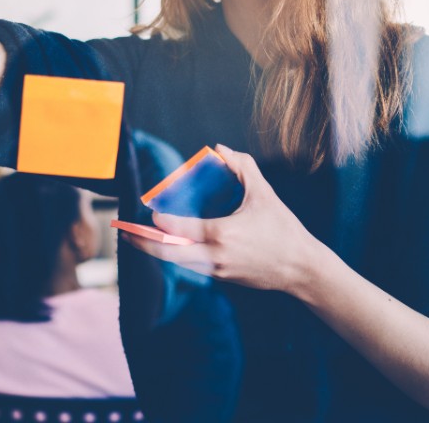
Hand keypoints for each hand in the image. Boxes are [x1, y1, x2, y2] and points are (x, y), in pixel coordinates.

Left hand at [121, 144, 319, 294]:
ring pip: (179, 263)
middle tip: (125, 235)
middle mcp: (215, 256)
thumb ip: (242, 166)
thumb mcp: (263, 194)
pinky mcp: (223, 279)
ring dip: (158, 252)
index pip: (180, 229)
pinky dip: (177, 257)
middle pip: (169, 253)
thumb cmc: (283, 229)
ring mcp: (218, 271)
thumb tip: (221, 148)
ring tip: (139, 240)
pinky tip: (169, 247)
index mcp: (222, 234)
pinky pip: (193, 267)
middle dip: (144, 245)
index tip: (151, 214)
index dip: (161, 223)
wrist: (302, 269)